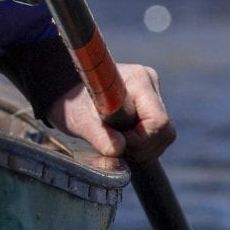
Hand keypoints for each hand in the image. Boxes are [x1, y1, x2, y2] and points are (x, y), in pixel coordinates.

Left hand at [49, 62, 174, 162]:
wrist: (65, 94)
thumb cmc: (71, 103)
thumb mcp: (79, 121)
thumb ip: (98, 135)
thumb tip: (118, 149)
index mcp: (139, 80)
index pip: (157, 122)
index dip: (139, 140)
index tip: (115, 140)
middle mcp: (150, 83)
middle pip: (164, 131)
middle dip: (141, 146)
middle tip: (114, 145)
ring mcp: (153, 94)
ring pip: (164, 135)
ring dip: (141, 148)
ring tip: (115, 141)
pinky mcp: (150, 106)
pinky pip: (158, 135)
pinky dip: (142, 145)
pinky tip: (122, 139)